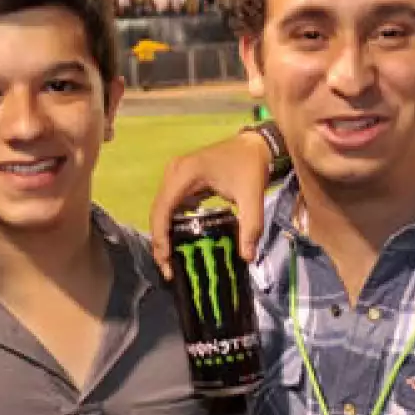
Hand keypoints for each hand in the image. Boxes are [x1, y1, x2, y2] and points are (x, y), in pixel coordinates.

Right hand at [148, 130, 273, 280]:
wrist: (256, 145)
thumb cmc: (251, 166)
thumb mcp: (252, 196)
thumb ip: (251, 226)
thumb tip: (247, 258)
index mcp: (185, 173)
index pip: (163, 208)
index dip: (161, 236)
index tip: (166, 260)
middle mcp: (174, 172)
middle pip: (158, 211)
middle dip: (160, 242)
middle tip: (167, 269)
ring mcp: (176, 176)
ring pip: (162, 210)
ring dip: (163, 235)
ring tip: (170, 261)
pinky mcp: (182, 182)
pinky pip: (170, 206)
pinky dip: (171, 226)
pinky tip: (178, 244)